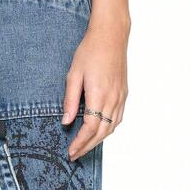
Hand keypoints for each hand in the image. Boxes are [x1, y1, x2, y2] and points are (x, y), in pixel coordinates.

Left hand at [61, 17, 129, 160]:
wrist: (111, 35)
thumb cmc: (91, 51)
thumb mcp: (74, 74)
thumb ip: (70, 100)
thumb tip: (65, 122)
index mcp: (99, 94)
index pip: (90, 127)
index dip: (80, 142)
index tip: (71, 151)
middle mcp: (113, 98)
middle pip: (101, 132)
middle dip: (87, 147)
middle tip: (75, 155)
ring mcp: (120, 97)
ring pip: (111, 128)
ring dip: (98, 141)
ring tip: (84, 147)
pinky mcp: (123, 94)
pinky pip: (117, 119)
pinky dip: (108, 130)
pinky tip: (99, 133)